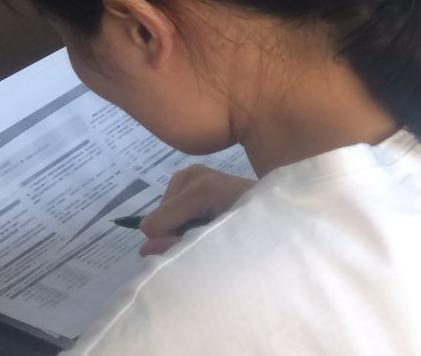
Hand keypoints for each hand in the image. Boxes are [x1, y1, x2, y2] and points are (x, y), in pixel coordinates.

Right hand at [137, 165, 255, 256]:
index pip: (155, 223)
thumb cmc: (253, 232)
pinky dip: (183, 215)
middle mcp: (194, 173)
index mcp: (202, 189)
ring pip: (163, 211)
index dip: (169, 242)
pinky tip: (207, 216)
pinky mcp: (196, 174)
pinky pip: (172, 204)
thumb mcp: (216, 247)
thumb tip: (144, 248)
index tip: (199, 244)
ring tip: (212, 226)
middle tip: (209, 235)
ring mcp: (194, 171)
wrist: (276, 213)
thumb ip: (179, 247)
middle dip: (176, 232)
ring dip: (180, 224)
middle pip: (158, 216)